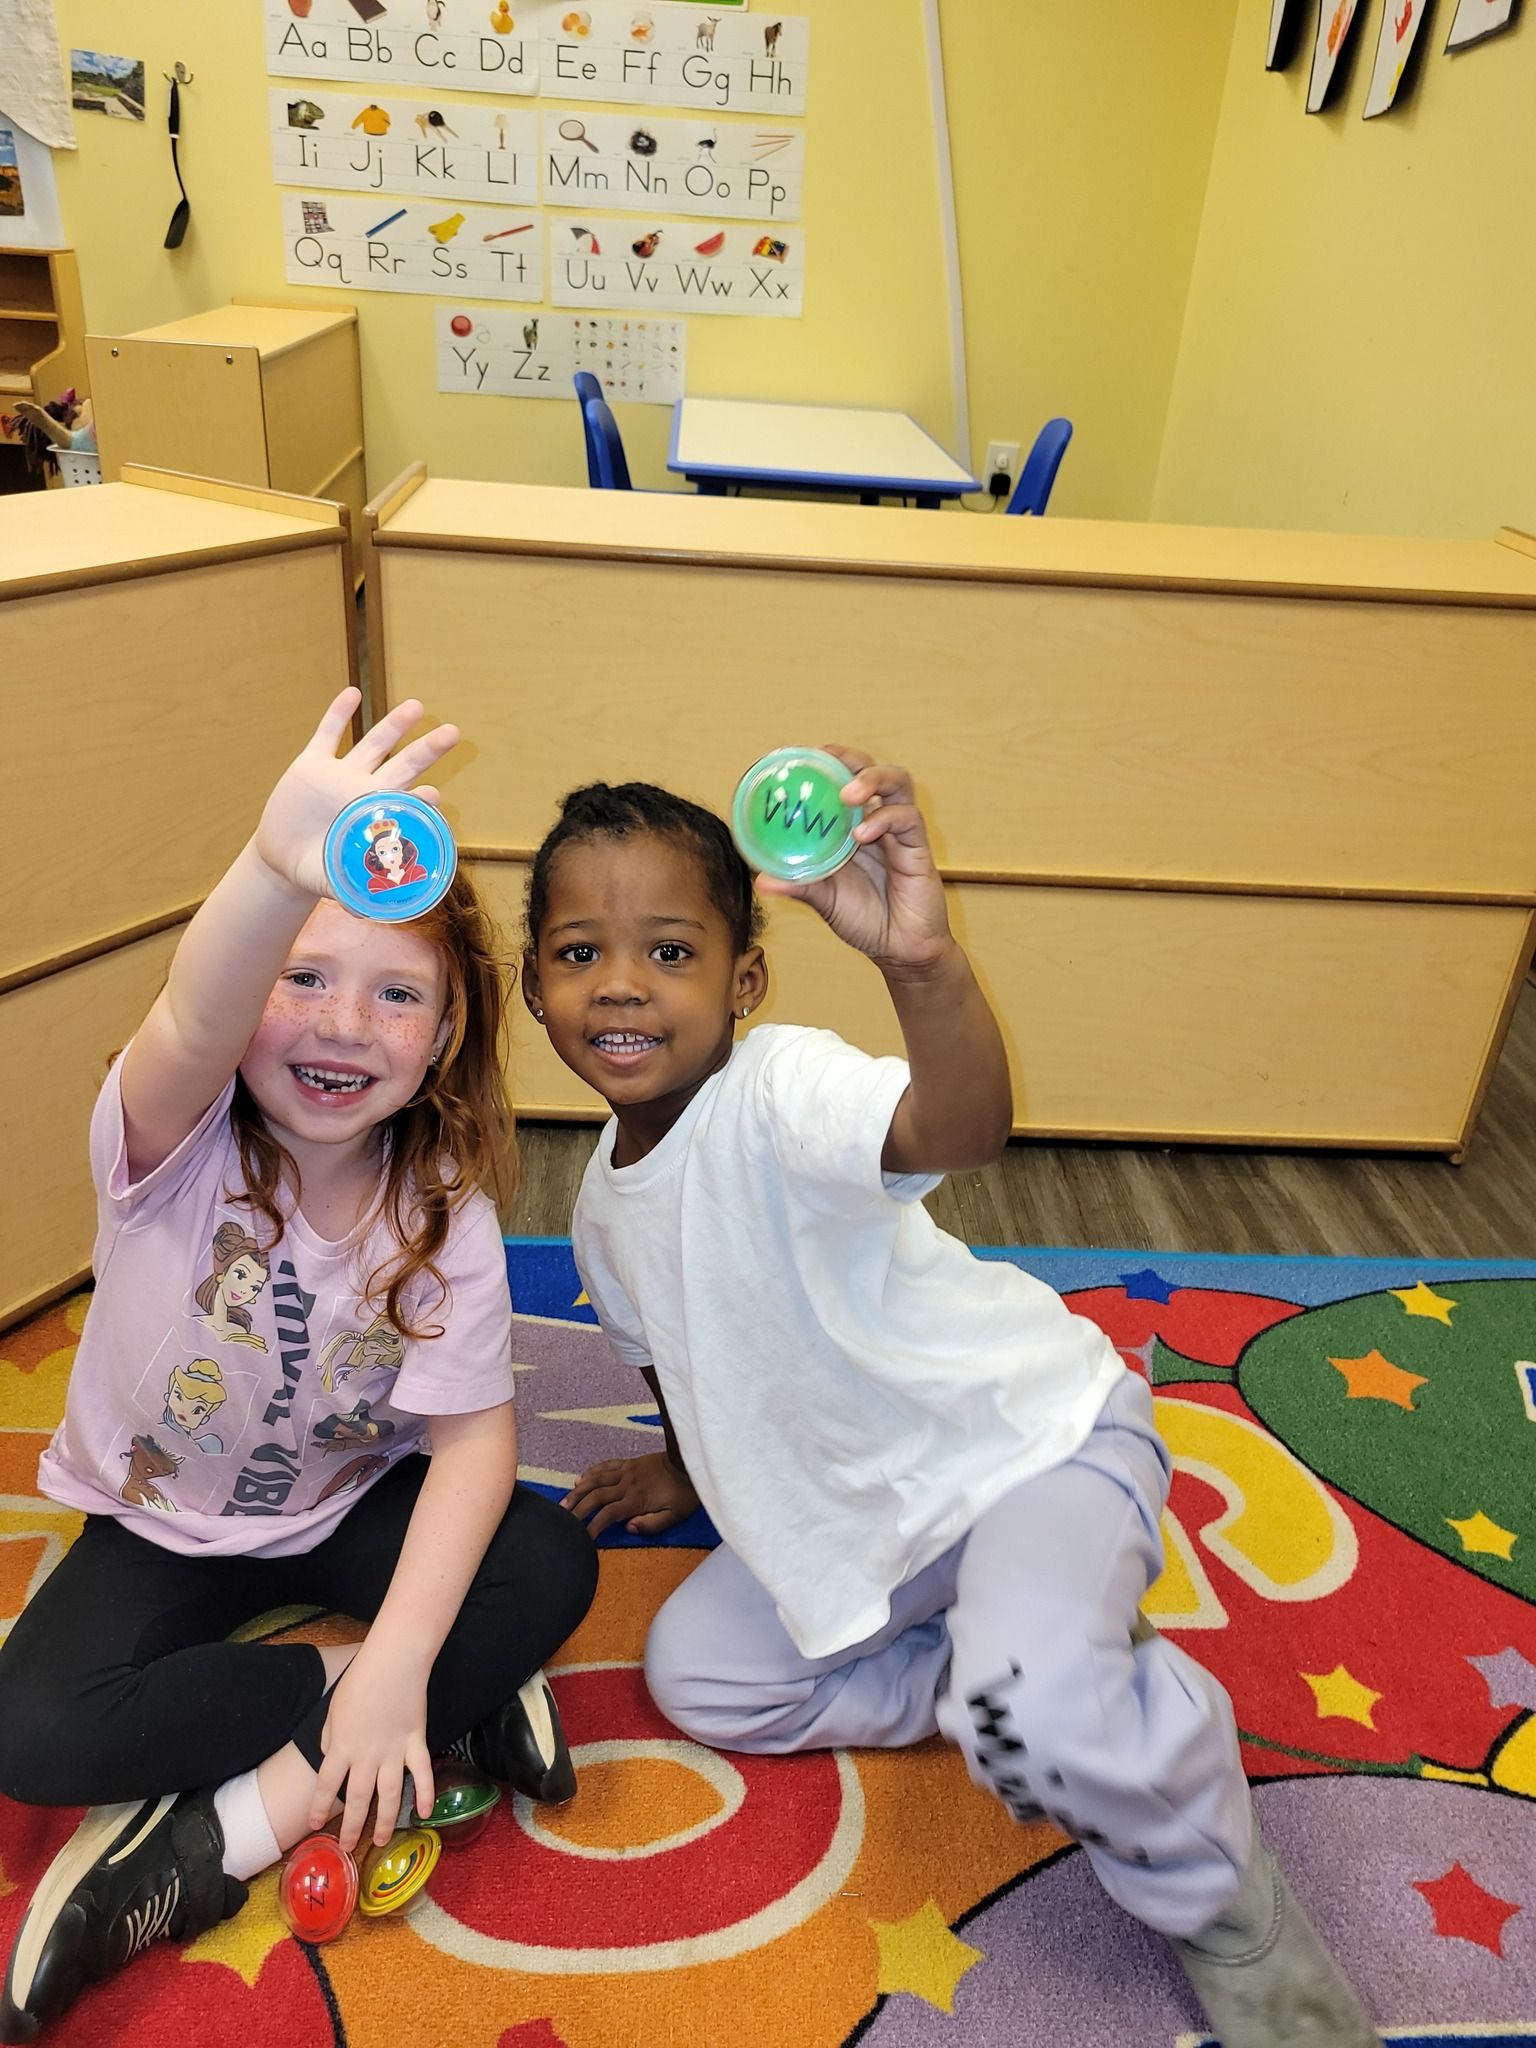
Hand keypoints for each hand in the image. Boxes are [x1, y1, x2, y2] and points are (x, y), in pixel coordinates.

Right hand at [254, 688, 459, 900]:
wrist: (282, 859)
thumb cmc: (317, 870)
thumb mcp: (332, 882)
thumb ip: (349, 893)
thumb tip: (365, 914)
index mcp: (375, 819)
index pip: (405, 806)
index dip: (421, 801)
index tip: (435, 796)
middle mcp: (364, 791)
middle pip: (402, 765)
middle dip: (427, 750)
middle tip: (453, 733)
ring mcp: (339, 774)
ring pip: (373, 743)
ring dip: (393, 725)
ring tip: (416, 706)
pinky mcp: (311, 764)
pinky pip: (326, 734)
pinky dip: (338, 715)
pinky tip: (352, 694)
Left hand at [309, 1651, 434, 1852]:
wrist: (394, 1662)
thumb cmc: (359, 1680)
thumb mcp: (333, 1709)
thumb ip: (329, 1736)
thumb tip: (331, 1754)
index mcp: (342, 1747)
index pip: (326, 1786)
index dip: (320, 1808)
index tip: (316, 1825)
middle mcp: (367, 1756)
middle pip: (358, 1799)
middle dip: (351, 1827)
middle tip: (347, 1847)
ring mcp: (394, 1752)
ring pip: (389, 1795)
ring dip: (384, 1821)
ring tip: (379, 1840)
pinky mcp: (416, 1742)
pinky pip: (423, 1774)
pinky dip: (426, 1794)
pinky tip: (425, 1813)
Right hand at [562, 1452, 699, 1538]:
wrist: (690, 1461)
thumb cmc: (685, 1492)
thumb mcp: (675, 1515)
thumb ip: (652, 1525)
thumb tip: (628, 1529)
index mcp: (636, 1499)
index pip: (608, 1515)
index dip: (593, 1527)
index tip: (583, 1538)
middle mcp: (627, 1484)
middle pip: (595, 1497)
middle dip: (577, 1509)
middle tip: (563, 1521)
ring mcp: (626, 1471)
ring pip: (595, 1480)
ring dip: (577, 1491)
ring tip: (563, 1503)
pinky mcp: (629, 1463)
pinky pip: (605, 1466)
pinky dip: (590, 1472)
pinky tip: (580, 1479)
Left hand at [756, 752, 953, 974]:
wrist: (901, 950)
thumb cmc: (865, 920)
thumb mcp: (824, 900)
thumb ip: (799, 885)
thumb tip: (760, 879)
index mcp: (851, 827)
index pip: (842, 779)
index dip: (827, 762)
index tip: (801, 755)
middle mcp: (876, 822)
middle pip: (871, 769)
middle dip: (850, 759)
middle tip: (828, 760)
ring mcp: (899, 832)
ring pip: (897, 782)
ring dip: (872, 778)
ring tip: (848, 793)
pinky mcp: (918, 848)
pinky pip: (906, 819)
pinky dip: (884, 819)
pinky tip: (863, 834)